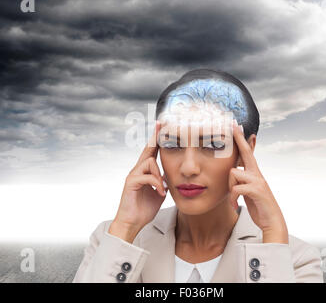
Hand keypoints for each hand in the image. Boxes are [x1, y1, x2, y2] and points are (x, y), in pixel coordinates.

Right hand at [109, 121, 168, 241]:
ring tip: (162, 188)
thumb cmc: (144, 209)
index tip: (162, 126)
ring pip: (150, 162)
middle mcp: (137, 170)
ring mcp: (133, 175)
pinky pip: (147, 176)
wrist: (132, 223)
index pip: (151, 152)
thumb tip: (171, 176)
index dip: (157, 140)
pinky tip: (160, 193)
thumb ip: (163, 182)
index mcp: (145, 171)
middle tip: (161, 125)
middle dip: (155, 137)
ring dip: (159, 175)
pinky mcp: (131, 183)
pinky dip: (156, 184)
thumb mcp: (159, 192)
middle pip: (147, 149)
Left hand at [228, 120, 287, 243]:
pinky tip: (235, 205)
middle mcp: (257, 174)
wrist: (271, 222)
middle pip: (247, 152)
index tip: (236, 127)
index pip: (247, 153)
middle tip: (234, 126)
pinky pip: (237, 188)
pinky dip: (232, 198)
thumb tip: (236, 172)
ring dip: (229, 187)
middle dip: (239, 139)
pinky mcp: (257, 191)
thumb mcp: (249, 190)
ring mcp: (258, 181)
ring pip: (233, 173)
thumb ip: (243, 180)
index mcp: (254, 173)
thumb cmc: (258, 206)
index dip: (241, 140)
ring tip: (233, 199)